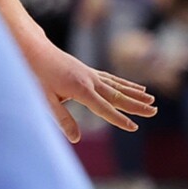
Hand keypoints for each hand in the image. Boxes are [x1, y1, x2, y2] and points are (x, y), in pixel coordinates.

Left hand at [18, 35, 157, 142]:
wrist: (32, 49)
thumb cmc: (36, 75)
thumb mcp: (45, 100)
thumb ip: (62, 119)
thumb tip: (76, 139)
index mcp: (80, 89)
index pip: (104, 108)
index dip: (119, 119)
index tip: (134, 127)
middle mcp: (90, 80)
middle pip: (118, 95)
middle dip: (136, 105)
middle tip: (154, 112)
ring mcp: (90, 74)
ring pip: (118, 86)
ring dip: (136, 93)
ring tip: (152, 100)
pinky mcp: (88, 71)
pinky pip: (112, 79)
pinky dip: (125, 84)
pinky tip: (134, 87)